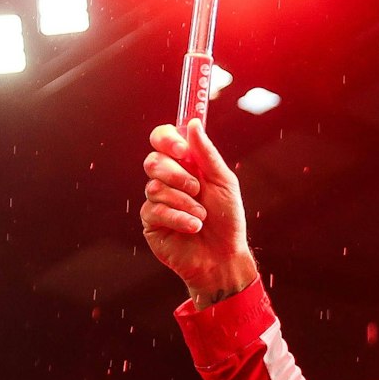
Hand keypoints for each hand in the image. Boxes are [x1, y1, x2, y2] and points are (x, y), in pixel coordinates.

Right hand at [141, 120, 257, 307]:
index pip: (163, 139)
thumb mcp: (224, 182)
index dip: (168, 140)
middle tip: (197, 189)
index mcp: (185, 164)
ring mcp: (157, 200)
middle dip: (177, 174)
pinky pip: (154, 210)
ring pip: (155, 187)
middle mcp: (167, 179)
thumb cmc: (227, 220)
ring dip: (184, 202)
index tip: (183, 150)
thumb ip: (206, 154)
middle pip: (153, 160)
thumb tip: (192, 123)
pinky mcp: (151, 221)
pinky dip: (178, 218)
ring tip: (201, 216)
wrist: (223, 256)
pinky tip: (192, 227)